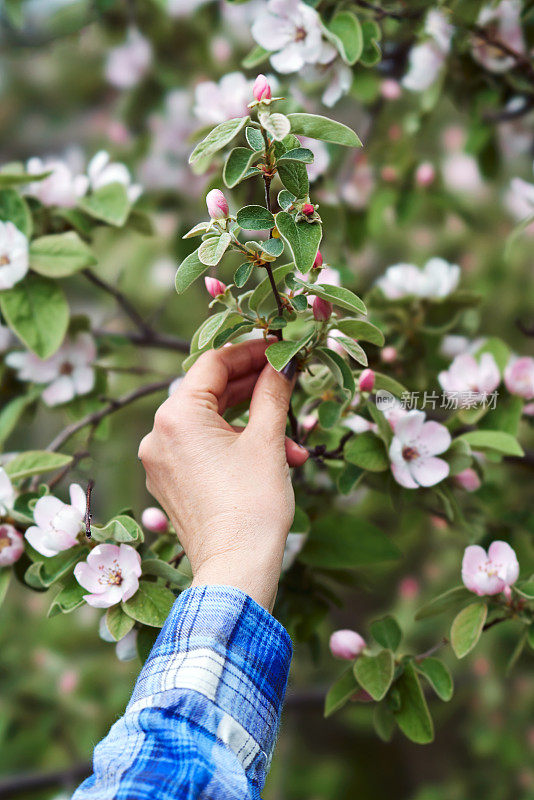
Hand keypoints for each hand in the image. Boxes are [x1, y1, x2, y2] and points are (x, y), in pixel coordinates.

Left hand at [138, 339, 307, 610]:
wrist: (235, 569)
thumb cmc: (252, 504)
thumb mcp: (267, 440)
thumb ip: (273, 392)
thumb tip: (283, 362)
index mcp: (176, 415)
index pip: (213, 363)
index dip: (250, 351)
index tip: (279, 348)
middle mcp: (158, 434)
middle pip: (209, 393)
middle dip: (254, 390)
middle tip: (288, 382)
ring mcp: (160, 461)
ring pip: (210, 424)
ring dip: (251, 424)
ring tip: (292, 440)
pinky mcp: (170, 483)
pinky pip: (201, 449)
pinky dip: (233, 446)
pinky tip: (271, 458)